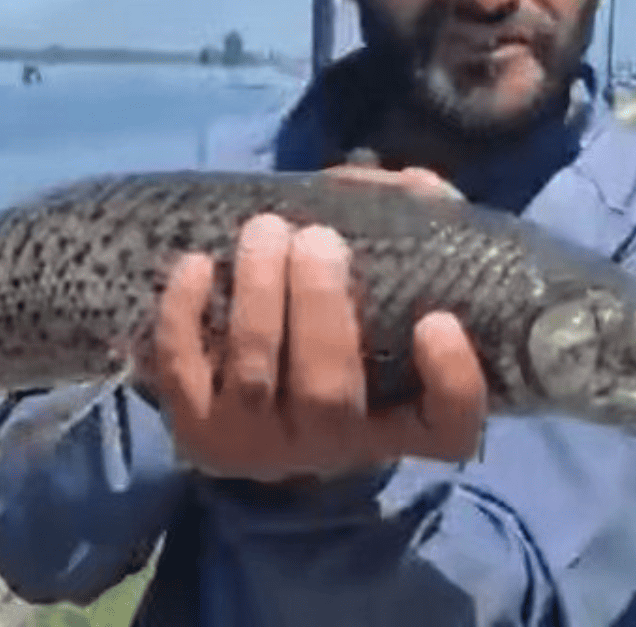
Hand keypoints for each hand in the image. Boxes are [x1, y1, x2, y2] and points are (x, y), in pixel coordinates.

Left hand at [137, 166, 486, 482]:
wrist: (259, 408)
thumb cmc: (343, 330)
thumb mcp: (389, 284)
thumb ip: (413, 232)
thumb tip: (413, 186)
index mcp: (402, 422)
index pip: (449, 428)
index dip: (451, 381)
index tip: (436, 320)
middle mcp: (334, 448)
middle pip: (330, 396)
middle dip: (320, 307)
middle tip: (318, 239)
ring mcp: (261, 447)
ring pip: (256, 380)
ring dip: (259, 296)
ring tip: (266, 230)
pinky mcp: (199, 434)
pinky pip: (183, 378)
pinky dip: (184, 319)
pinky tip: (198, 265)